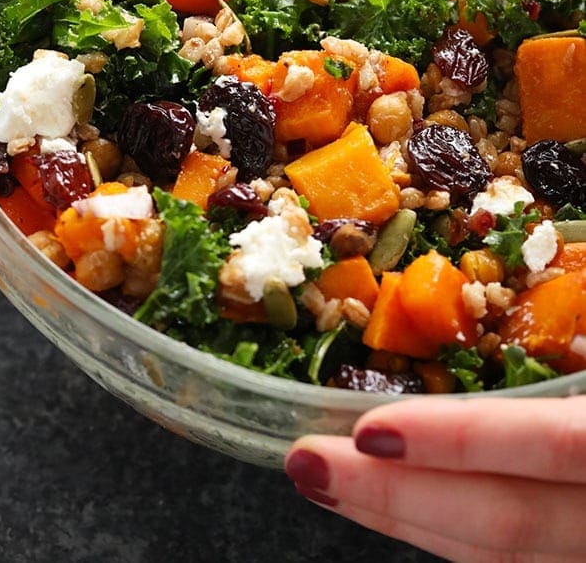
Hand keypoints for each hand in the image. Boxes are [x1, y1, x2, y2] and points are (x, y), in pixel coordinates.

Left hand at [285, 395, 585, 561]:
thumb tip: (551, 320)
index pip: (553, 443)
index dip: (462, 438)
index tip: (372, 430)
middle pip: (506, 522)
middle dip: (396, 495)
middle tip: (307, 462)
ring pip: (499, 555)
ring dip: (404, 519)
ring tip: (326, 482)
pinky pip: (508, 562)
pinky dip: (441, 533)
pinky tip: (393, 508)